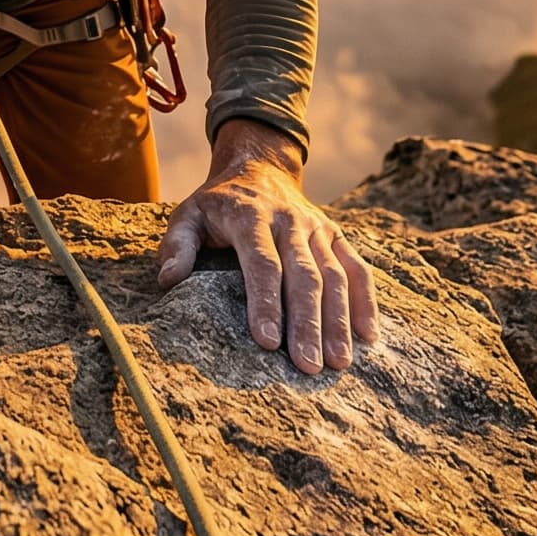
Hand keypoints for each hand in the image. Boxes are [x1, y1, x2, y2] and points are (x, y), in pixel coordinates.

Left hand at [155, 118, 377, 374]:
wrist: (259, 168)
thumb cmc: (218, 204)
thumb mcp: (188, 214)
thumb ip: (177, 245)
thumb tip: (168, 280)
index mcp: (250, 216)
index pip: (262, 262)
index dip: (264, 301)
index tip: (266, 341)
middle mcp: (289, 221)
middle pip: (303, 275)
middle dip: (307, 322)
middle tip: (308, 367)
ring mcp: (317, 228)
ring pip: (333, 275)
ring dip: (338, 320)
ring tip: (338, 362)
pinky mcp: (336, 235)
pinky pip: (357, 268)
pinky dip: (365, 300)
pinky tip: (368, 336)